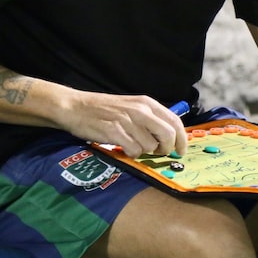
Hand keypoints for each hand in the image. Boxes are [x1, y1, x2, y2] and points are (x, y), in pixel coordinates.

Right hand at [60, 92, 188, 158]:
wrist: (76, 107)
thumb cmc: (104, 109)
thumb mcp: (131, 107)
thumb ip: (150, 119)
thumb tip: (169, 137)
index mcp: (146, 103)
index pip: (175, 121)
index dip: (182, 139)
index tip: (180, 151)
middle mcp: (140, 110)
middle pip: (168, 135)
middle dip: (166, 149)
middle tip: (157, 153)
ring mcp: (127, 120)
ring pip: (150, 146)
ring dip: (143, 152)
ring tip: (132, 146)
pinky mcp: (115, 131)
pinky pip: (134, 150)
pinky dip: (131, 154)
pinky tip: (123, 148)